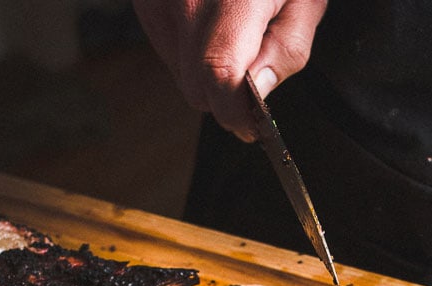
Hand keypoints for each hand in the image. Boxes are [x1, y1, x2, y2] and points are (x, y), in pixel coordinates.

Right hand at [132, 0, 327, 138]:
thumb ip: (287, 49)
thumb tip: (258, 93)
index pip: (219, 78)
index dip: (237, 114)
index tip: (255, 127)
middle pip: (196, 88)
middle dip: (226, 100)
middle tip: (252, 89)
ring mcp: (158, 0)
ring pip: (179, 74)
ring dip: (208, 75)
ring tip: (235, 39)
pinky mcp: (144, 0)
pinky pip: (166, 48)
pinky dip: (190, 52)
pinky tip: (213, 26)